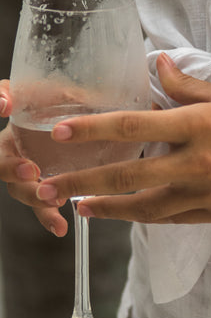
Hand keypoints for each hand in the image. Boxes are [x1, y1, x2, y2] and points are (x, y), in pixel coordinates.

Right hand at [0, 81, 67, 236]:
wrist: (95, 130)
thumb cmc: (72, 105)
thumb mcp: (64, 90)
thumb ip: (44, 90)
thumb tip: (13, 99)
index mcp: (18, 116)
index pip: (1, 99)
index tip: (5, 105)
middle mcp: (14, 146)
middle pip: (1, 161)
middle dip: (11, 168)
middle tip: (31, 171)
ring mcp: (26, 170)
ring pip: (19, 187)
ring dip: (34, 196)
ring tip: (52, 203)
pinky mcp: (43, 190)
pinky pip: (41, 206)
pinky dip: (48, 217)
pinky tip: (60, 227)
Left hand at [33, 55, 210, 223]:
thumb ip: (189, 85)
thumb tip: (158, 64)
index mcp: (200, 124)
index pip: (134, 127)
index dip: (94, 129)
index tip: (63, 131)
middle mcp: (199, 161)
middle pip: (129, 176)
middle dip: (84, 182)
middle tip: (50, 187)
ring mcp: (210, 192)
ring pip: (147, 207)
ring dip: (110, 208)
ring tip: (83, 207)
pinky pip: (175, 219)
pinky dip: (149, 217)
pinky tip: (132, 214)